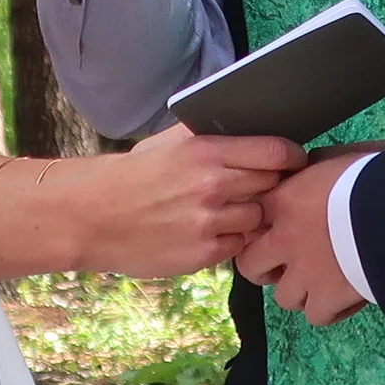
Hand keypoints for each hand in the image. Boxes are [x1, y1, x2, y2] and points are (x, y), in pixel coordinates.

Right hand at [69, 125, 305, 276]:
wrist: (90, 216)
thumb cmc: (129, 176)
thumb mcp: (167, 143)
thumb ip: (208, 138)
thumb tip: (248, 130)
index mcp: (206, 151)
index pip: (275, 152)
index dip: (292, 157)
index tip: (294, 161)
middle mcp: (213, 186)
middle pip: (273, 186)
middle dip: (272, 186)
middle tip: (261, 187)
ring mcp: (209, 223)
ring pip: (259, 219)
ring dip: (251, 216)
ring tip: (228, 211)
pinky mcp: (203, 254)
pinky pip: (237, 245)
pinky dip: (230, 239)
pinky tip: (209, 231)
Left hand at [236, 152, 367, 325]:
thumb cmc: (377, 174)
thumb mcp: (339, 156)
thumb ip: (315, 167)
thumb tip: (311, 169)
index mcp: (284, 200)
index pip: (249, 221)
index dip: (260, 230)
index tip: (272, 233)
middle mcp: (285, 238)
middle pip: (251, 266)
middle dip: (265, 268)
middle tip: (286, 265)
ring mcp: (304, 272)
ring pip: (283, 297)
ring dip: (300, 291)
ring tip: (322, 281)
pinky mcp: (329, 297)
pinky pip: (316, 315)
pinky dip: (330, 309)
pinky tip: (345, 296)